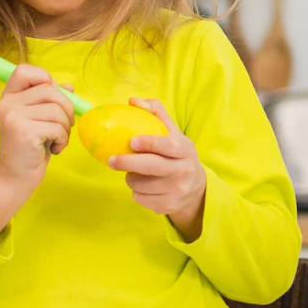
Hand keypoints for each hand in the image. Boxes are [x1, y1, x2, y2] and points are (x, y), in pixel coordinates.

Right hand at [0, 63, 72, 237]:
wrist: (15, 178)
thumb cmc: (31, 147)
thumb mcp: (40, 119)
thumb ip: (51, 100)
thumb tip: (70, 86)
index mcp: (9, 97)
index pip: (25, 70)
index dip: (44, 78)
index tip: (51, 99)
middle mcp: (8, 104)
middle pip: (51, 90)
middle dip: (66, 109)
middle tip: (61, 128)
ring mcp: (14, 117)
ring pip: (58, 109)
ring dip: (65, 128)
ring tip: (55, 140)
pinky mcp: (23, 131)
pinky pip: (58, 127)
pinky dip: (63, 140)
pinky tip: (53, 149)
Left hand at [109, 99, 209, 239]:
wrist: (196, 189)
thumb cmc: (177, 155)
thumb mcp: (174, 134)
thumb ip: (156, 113)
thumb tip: (133, 101)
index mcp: (185, 150)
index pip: (168, 146)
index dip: (149, 143)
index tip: (131, 141)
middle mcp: (184, 171)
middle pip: (152, 167)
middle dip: (128, 163)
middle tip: (111, 160)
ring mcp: (177, 190)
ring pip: (141, 185)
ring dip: (131, 179)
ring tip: (135, 174)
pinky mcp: (168, 206)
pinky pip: (140, 199)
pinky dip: (136, 193)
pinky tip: (144, 187)